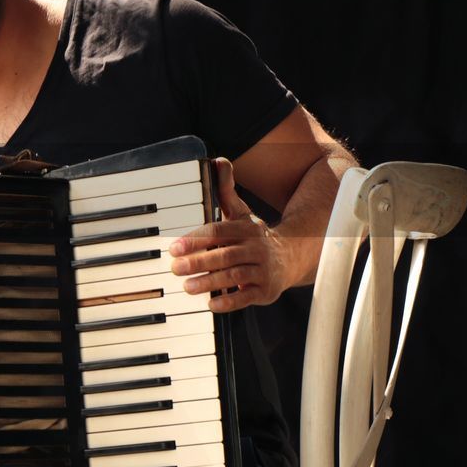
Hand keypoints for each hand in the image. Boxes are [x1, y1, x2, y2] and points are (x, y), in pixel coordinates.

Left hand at [168, 158, 290, 312]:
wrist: (291, 257)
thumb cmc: (254, 237)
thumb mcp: (241, 213)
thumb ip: (225, 191)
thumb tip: (218, 161)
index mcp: (245, 229)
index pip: (219, 231)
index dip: (196, 238)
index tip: (174, 248)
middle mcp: (255, 248)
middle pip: (225, 254)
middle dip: (199, 261)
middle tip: (175, 268)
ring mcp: (262, 270)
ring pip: (234, 275)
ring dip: (210, 282)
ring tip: (187, 286)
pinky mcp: (265, 291)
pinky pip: (247, 296)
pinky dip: (230, 301)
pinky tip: (211, 304)